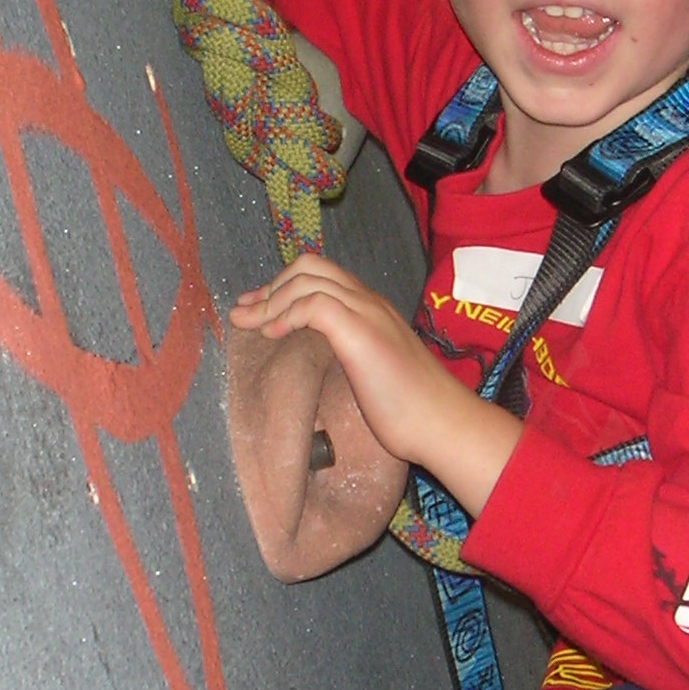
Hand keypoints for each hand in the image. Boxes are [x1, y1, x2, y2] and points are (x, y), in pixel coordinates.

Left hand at [229, 256, 522, 517]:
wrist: (444, 424)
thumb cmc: (413, 411)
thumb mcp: (373, 373)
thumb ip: (349, 356)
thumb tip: (316, 363)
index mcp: (372, 308)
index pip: (322, 276)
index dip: (283, 287)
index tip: (257, 310)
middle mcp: (369, 301)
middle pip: (310, 265)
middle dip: (270, 286)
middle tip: (245, 313)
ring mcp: (367, 312)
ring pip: (307, 278)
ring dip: (269, 300)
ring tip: (247, 324)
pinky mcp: (361, 332)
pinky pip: (314, 304)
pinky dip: (286, 314)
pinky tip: (273, 334)